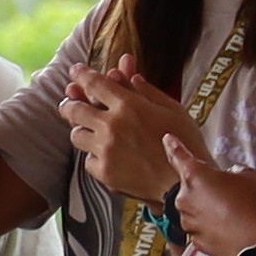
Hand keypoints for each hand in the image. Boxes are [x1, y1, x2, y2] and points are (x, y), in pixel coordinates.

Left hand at [65, 60, 192, 202]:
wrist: (184, 184)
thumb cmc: (185, 144)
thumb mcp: (173, 109)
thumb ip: (147, 91)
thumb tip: (128, 76)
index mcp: (128, 106)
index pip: (94, 83)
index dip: (81, 75)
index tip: (75, 71)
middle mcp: (111, 126)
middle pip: (74, 109)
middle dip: (69, 104)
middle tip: (70, 103)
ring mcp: (105, 150)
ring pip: (76, 135)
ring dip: (82, 131)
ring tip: (91, 132)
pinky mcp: (103, 172)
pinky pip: (88, 160)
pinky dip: (95, 156)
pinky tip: (108, 156)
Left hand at [160, 127, 255, 255]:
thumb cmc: (251, 206)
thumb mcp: (248, 176)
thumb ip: (233, 171)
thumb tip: (230, 176)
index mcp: (195, 176)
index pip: (179, 156)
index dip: (173, 146)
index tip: (167, 138)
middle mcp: (185, 198)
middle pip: (191, 187)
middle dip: (206, 188)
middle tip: (227, 195)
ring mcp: (187, 221)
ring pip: (194, 209)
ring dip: (208, 209)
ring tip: (231, 213)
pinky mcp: (193, 239)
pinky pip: (200, 228)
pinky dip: (210, 227)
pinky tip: (228, 228)